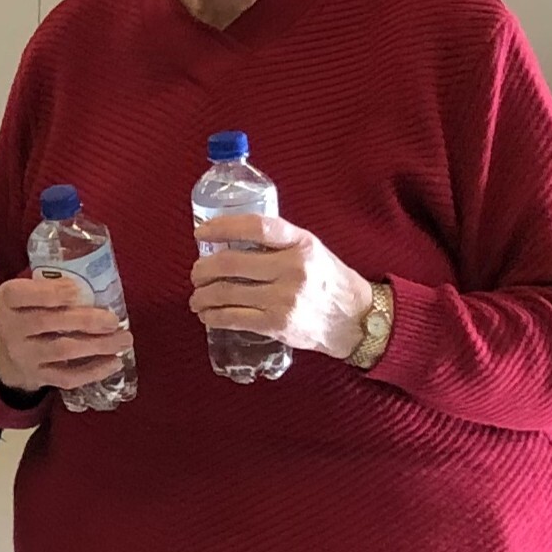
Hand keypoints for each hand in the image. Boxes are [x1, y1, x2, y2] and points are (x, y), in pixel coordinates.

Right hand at [0, 273, 131, 396]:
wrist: (11, 351)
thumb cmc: (31, 312)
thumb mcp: (31, 292)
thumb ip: (53, 285)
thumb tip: (97, 283)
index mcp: (8, 300)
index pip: (19, 294)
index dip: (48, 292)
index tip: (77, 289)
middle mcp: (11, 328)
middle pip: (46, 322)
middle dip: (85, 320)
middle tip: (113, 320)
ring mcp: (24, 355)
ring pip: (62, 351)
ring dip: (97, 345)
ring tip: (124, 339)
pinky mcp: (38, 376)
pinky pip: (67, 377)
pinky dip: (93, 371)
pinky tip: (114, 362)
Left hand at [189, 211, 374, 359]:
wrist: (355, 318)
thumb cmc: (327, 279)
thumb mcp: (310, 248)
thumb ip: (277, 240)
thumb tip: (229, 237)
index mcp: (301, 243)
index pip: (255, 227)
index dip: (222, 227)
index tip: (201, 233)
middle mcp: (293, 269)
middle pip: (229, 264)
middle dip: (202, 269)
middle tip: (196, 273)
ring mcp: (284, 299)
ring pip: (224, 293)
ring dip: (201, 295)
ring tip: (197, 296)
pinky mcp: (277, 324)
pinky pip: (231, 318)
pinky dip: (212, 316)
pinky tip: (207, 314)